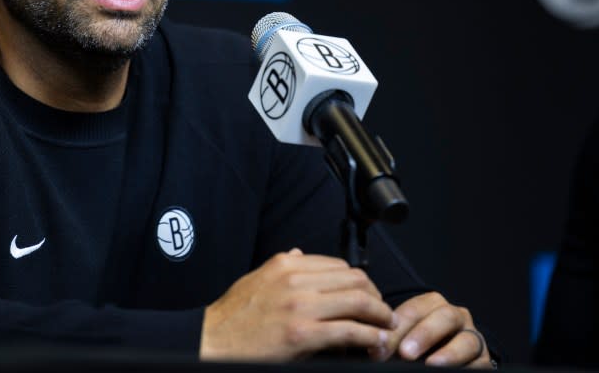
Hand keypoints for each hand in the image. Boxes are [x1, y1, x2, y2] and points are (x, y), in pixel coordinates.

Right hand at [200, 248, 394, 360]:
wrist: (213, 342)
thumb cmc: (232, 317)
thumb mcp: (256, 279)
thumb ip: (282, 266)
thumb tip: (301, 253)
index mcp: (285, 264)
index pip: (338, 265)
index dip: (360, 281)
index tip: (368, 295)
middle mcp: (295, 280)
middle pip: (354, 280)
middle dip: (376, 297)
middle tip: (383, 313)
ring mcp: (300, 306)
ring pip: (358, 302)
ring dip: (380, 316)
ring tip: (385, 329)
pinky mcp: (302, 334)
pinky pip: (349, 331)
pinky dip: (370, 337)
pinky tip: (374, 344)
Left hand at [371, 291, 491, 367]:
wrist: (442, 362)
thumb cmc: (416, 348)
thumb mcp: (402, 340)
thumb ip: (391, 340)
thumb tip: (376, 349)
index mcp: (432, 305)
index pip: (415, 309)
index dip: (396, 329)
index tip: (379, 349)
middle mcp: (455, 317)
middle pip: (445, 316)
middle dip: (424, 334)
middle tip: (405, 353)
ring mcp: (472, 337)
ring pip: (467, 339)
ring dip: (449, 353)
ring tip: (432, 364)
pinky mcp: (483, 360)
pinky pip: (479, 362)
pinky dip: (465, 368)